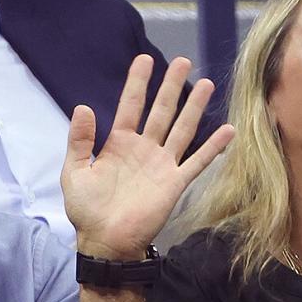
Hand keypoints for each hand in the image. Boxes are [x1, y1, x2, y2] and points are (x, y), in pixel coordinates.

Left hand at [62, 55, 234, 259]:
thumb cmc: (87, 211)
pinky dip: (213, 147)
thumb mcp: (74, 173)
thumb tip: (83, 106)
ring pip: (181, 129)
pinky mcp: (174, 183)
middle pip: (161, 111)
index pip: (130, 106)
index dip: (137, 83)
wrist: (106, 242)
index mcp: (118, 144)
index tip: (144, 59)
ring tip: (206, 83)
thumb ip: (78, 141)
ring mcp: (161, 165)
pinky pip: (197, 162)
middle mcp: (143, 149)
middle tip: (182, 60)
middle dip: (171, 86)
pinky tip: (228, 130)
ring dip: (194, 107)